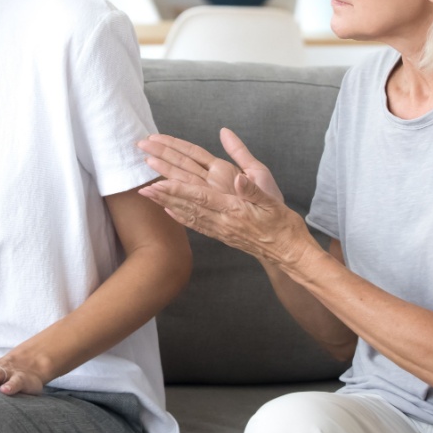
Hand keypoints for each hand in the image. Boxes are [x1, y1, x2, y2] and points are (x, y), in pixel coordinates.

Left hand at [138, 129, 308, 267]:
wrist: (290, 254)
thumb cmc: (284, 226)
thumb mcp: (272, 202)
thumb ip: (252, 189)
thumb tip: (238, 177)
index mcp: (233, 210)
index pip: (199, 196)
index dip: (176, 189)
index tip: (157, 183)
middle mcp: (222, 222)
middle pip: (187, 205)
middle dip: (164, 195)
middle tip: (142, 187)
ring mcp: (221, 231)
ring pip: (188, 215)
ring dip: (167, 204)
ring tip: (148, 196)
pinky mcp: (223, 236)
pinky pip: (197, 226)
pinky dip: (181, 217)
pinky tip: (170, 212)